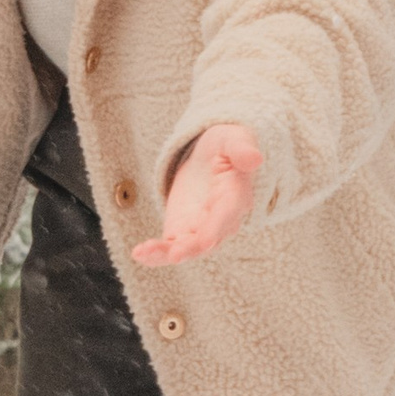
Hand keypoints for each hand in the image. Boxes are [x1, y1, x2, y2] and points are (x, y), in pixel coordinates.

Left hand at [132, 123, 263, 266]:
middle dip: (190, 249)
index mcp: (236, 197)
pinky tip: (139, 254)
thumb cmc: (227, 146)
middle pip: (208, 240)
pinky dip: (155, 253)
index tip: (207, 240)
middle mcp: (222, 221)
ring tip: (143, 253)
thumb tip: (255, 158)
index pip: (229, 215)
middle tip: (174, 256)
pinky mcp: (183, 230)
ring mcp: (201, 229)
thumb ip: (241, 149)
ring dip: (166, 254)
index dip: (218, 228)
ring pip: (186, 248)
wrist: (212, 157)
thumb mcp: (234, 139)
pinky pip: (170, 246)